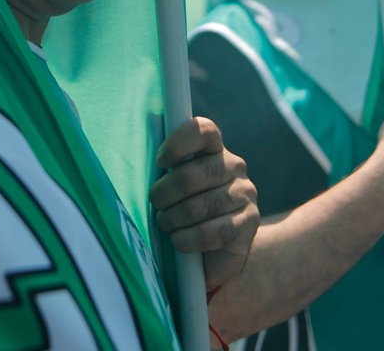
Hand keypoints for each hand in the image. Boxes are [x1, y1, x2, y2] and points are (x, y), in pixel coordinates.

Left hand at [150, 117, 258, 290]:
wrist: (215, 252)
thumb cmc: (184, 212)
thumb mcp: (173, 187)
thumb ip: (164, 170)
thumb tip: (134, 158)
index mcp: (214, 149)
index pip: (202, 130)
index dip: (178, 144)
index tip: (161, 162)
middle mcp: (234, 166)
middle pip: (192, 174)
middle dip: (164, 193)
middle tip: (156, 204)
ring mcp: (245, 194)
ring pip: (198, 207)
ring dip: (172, 219)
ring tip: (165, 224)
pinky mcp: (249, 224)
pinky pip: (209, 232)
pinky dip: (186, 240)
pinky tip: (179, 241)